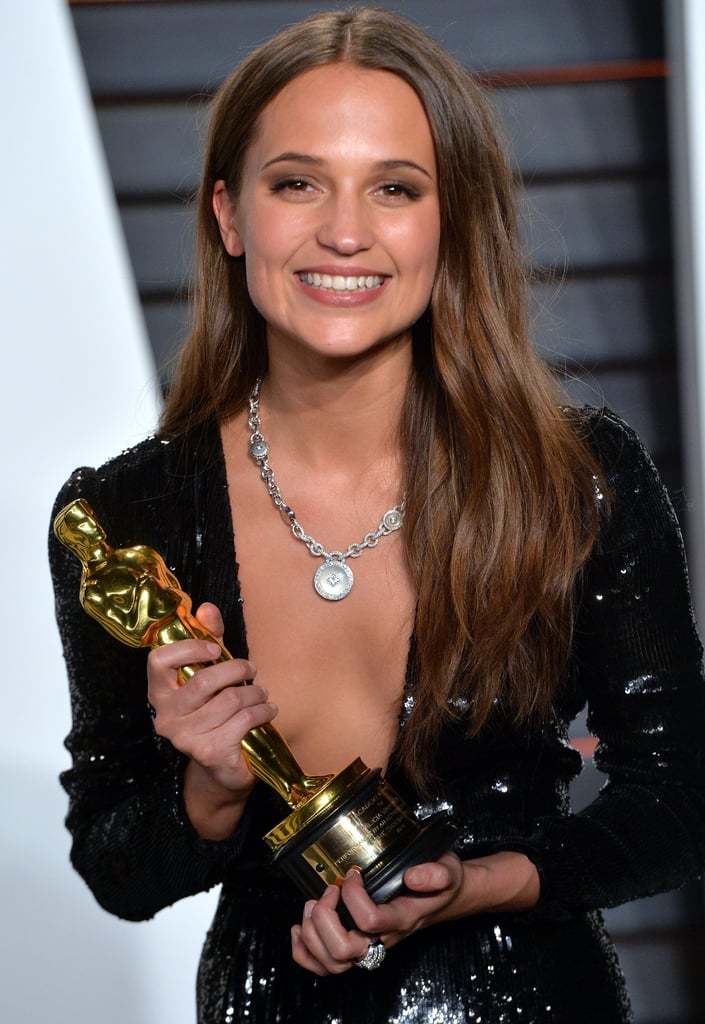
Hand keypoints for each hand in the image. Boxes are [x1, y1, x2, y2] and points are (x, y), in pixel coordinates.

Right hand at [147, 601, 277, 799]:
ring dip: (254, 692)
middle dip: (235, 669)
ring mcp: (185, 737)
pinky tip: (268, 710)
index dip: (188, 648)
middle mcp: (166, 716)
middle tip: (251, 669)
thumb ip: (208, 640)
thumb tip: (206, 608)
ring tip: (261, 692)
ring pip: (229, 700)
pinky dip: (262, 711)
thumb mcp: (211, 672)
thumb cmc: (216, 712)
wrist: (222, 768)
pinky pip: (244, 720)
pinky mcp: (209, 752)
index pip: (158, 661)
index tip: (214, 648)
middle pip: (202, 681)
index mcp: (159, 692)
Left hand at [290, 850, 540, 975]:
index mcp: (402, 919)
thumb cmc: (441, 883)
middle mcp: (383, 940)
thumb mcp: (447, 869)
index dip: (353, 895)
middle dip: (325, 918)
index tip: (353, 872)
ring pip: (331, 964)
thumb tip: (411, 875)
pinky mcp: (357, 948)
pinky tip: (299, 929)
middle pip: (343, 951)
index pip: (370, 921)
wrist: (444, 899)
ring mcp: (368, 948)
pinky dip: (304, 953)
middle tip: (328, 890)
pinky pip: (324, 967)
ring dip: (312, 934)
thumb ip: (436, 873)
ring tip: (313, 904)